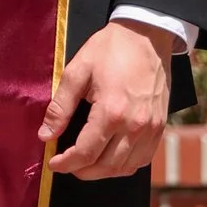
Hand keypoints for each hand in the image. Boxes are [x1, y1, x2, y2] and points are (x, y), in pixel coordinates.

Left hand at [42, 17, 175, 181]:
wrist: (147, 34)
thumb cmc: (111, 49)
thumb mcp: (77, 71)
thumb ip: (61, 107)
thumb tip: (45, 135)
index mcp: (111, 112)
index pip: (86, 152)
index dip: (66, 163)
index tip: (53, 163)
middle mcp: (134, 126)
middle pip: (106, 166)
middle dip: (82, 171)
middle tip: (66, 164)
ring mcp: (151, 129)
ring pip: (126, 167)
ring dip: (103, 172)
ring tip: (86, 164)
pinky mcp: (160, 127)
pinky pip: (143, 159)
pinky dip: (125, 165)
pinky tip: (111, 158)